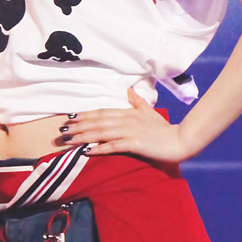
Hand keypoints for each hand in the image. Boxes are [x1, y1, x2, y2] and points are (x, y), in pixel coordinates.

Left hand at [59, 90, 194, 162]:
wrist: (181, 141)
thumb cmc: (164, 129)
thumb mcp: (149, 112)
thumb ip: (137, 101)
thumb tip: (128, 90)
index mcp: (128, 112)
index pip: (101, 112)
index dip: (84, 115)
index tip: (69, 117)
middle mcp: (127, 119)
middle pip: (97, 121)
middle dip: (77, 125)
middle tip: (61, 130)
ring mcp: (130, 131)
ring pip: (101, 132)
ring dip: (83, 136)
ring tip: (68, 140)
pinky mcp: (135, 143)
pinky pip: (114, 146)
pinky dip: (100, 148)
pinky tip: (87, 151)